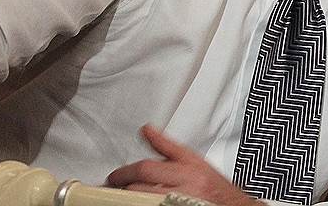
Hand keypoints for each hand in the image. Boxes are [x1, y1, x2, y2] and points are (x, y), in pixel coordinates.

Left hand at [106, 125, 259, 205]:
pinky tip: (138, 201)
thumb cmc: (213, 187)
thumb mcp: (192, 159)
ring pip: (142, 203)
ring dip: (129, 199)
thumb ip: (166, 145)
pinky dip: (140, 204)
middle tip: (115, 186)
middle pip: (140, 190)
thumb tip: (146, 129)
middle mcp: (182, 193)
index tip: (114, 176)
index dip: (124, 173)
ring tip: (123, 195)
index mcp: (185, 173)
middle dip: (125, 187)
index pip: (146, 170)